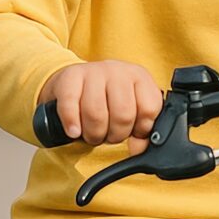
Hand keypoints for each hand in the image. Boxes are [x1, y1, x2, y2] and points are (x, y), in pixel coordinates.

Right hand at [38, 60, 163, 152]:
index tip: (133, 133)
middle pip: (123, 114)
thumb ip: (141, 128)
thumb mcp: (130, 108)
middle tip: (108, 136)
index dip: (141, 129)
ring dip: (94, 134)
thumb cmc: (106, 98)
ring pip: (96, 114)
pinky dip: (72, 125)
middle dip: (115, 135)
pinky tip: (74, 132)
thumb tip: (139, 148)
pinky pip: (70, 107)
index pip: (149, 108)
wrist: (73, 80)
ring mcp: (93, 71)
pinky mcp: (69, 77)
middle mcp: (118, 70)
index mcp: (139, 77)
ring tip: (92, 134)